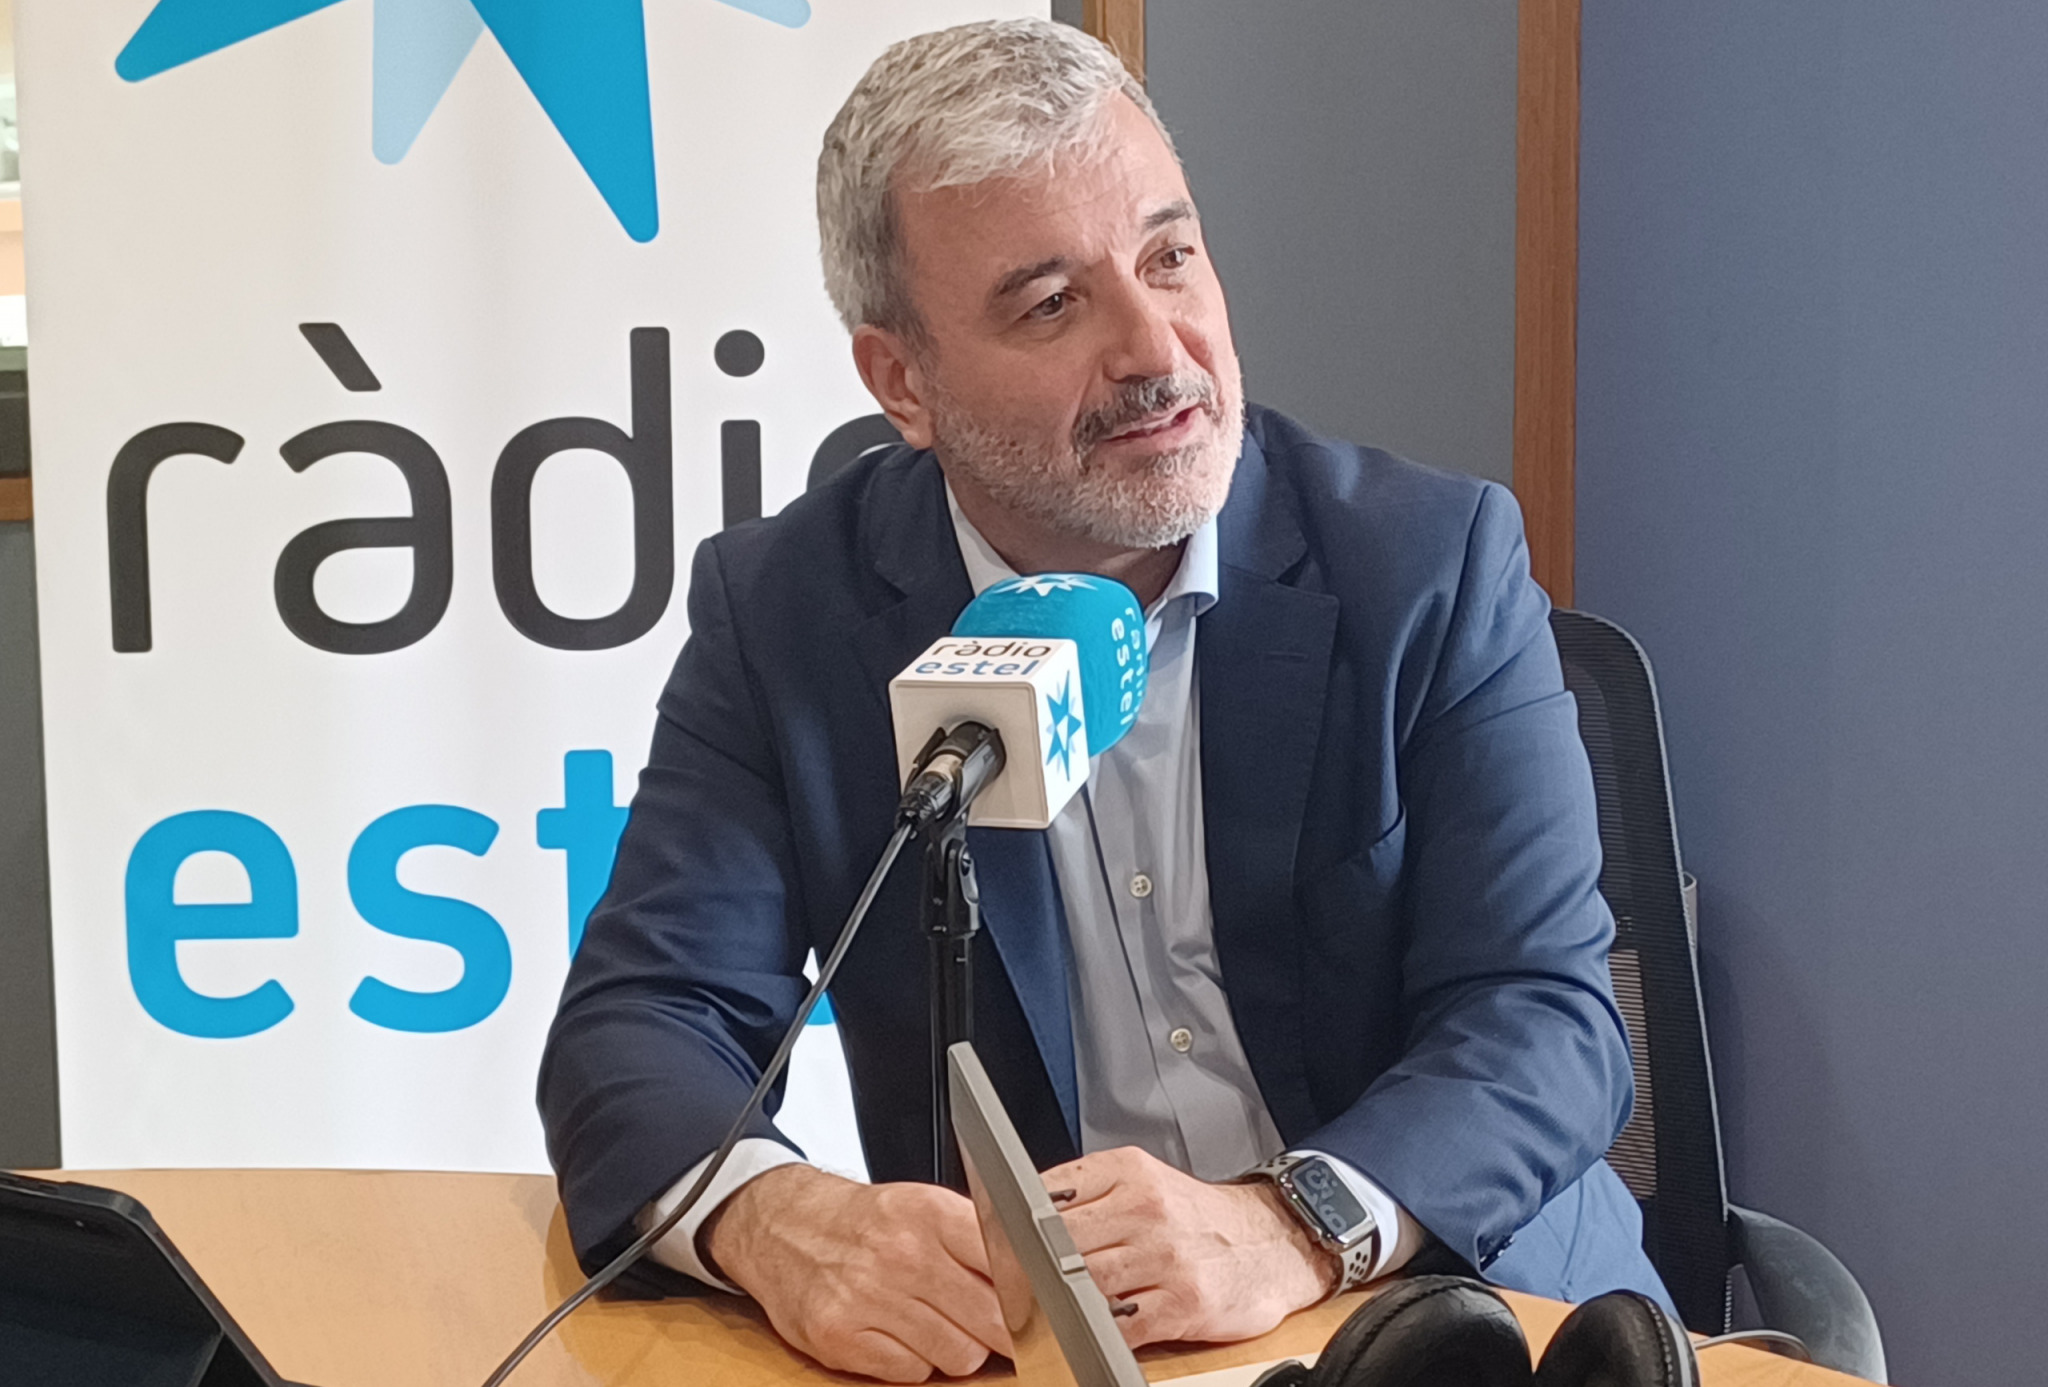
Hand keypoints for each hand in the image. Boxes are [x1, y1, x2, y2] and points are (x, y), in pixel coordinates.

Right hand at [700, 1164, 1008, 1381]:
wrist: (785, 1225)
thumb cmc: (865, 1222)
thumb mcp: (925, 1206)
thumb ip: (978, 1240)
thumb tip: (1036, 1283)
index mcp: (930, 1214)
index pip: (1012, 1268)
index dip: (1030, 1296)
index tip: (1035, 1307)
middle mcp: (901, 1253)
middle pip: (992, 1321)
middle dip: (1000, 1331)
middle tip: (991, 1325)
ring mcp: (868, 1297)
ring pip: (958, 1355)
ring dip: (957, 1348)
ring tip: (937, 1324)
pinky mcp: (840, 1335)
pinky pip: (912, 1373)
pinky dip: (915, 1362)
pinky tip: (902, 1335)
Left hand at [1042, 1145, 1338, 1347]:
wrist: (1269, 1242)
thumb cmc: (1196, 1217)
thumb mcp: (1142, 1180)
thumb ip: (1086, 1190)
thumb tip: (1020, 1211)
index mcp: (1129, 1172)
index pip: (1051, 1191)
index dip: (1017, 1220)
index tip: (998, 1236)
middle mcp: (1148, 1209)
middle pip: (1061, 1242)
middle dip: (1032, 1266)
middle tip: (1013, 1281)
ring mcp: (1166, 1258)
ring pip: (1086, 1283)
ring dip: (1060, 1300)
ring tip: (1045, 1306)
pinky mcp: (1184, 1304)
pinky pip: (1123, 1326)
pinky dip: (1099, 1332)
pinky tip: (1093, 1326)